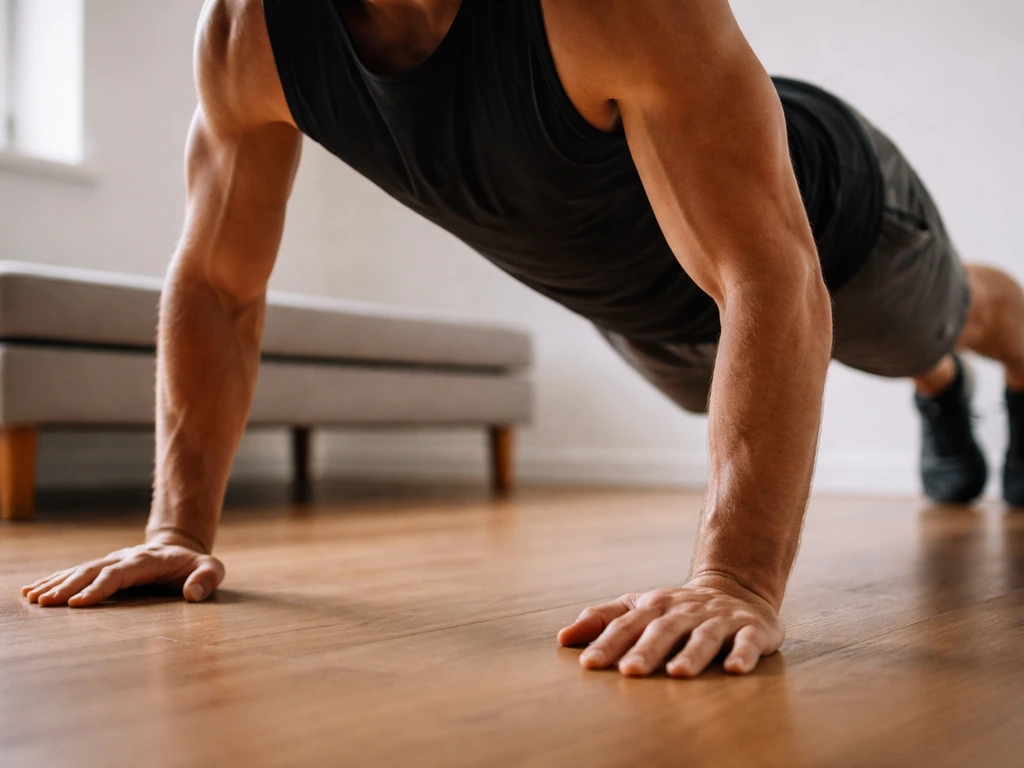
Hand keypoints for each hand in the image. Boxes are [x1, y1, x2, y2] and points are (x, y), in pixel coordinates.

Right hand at [21, 533, 224, 607]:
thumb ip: (206, 579)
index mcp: (147, 560)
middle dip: (68, 587)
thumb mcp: (212, 569)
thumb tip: (192, 595)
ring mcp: (111, 561)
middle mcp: (124, 558)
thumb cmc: (196, 565)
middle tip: (45, 603)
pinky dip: (54, 580)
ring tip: (32, 598)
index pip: (118, 574)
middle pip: (92, 570)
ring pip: (79, 570)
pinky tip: (32, 591)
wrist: (182, 548)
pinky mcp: (103, 567)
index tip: (78, 603)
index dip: (99, 587)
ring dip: (55, 583)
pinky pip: (76, 573)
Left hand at [557, 574, 784, 676]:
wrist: (736, 587)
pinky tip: (734, 670)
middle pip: (663, 630)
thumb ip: (603, 619)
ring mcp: (719, 619)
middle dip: (647, 650)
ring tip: (678, 673)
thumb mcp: (639, 606)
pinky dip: (742, 654)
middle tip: (630, 672)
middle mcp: (685, 611)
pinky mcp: (752, 628)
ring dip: (692, 654)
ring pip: (704, 635)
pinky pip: (748, 641)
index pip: (627, 625)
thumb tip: (563, 638)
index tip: (589, 664)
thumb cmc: (677, 607)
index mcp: (655, 606)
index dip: (608, 643)